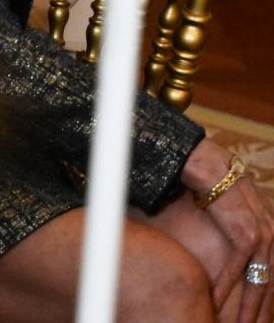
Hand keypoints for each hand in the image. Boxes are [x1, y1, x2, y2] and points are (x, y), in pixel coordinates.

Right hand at [184, 143, 273, 322]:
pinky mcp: (245, 234)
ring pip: (259, 281)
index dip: (267, 297)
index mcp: (270, 229)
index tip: (259, 316)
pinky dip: (227, 288)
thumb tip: (222, 246)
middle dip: (262, 309)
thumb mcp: (231, 208)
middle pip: (270, 282)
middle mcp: (272, 234)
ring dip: (249, 307)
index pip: (272, 271)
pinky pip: (237, 269)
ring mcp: (262, 235)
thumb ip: (234, 226)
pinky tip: (218, 303)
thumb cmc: (210, 182)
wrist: (204, 163)